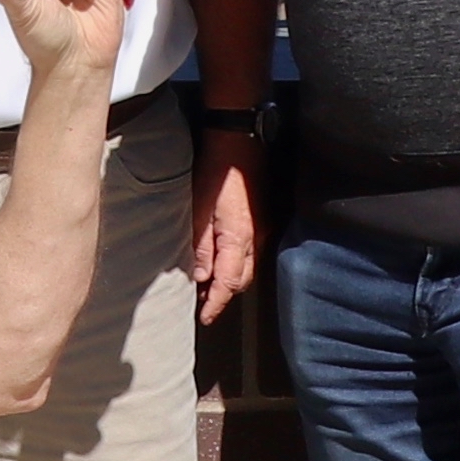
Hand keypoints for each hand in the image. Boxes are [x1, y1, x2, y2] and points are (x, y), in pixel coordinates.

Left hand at [188, 132, 260, 322]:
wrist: (237, 143)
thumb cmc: (214, 173)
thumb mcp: (198, 209)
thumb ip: (201, 245)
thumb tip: (201, 276)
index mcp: (239, 239)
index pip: (228, 283)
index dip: (216, 303)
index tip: (204, 318)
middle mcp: (255, 239)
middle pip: (241, 280)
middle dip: (223, 296)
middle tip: (204, 306)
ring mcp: (261, 230)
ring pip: (247, 268)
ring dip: (230, 282)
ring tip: (209, 289)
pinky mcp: (260, 221)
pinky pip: (250, 254)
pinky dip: (236, 266)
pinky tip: (221, 263)